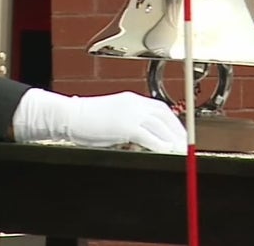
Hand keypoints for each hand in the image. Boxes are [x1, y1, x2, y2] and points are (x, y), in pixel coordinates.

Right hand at [11, 89, 187, 153]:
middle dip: (178, 133)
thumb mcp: (111, 118)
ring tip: (179, 153)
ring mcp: (131, 114)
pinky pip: (150, 138)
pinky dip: (160, 146)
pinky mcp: (126, 126)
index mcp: (131, 100)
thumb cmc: (84, 120)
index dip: (173, 123)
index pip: (161, 110)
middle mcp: (134, 103)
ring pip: (161, 127)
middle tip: (185, 147)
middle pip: (165, 118)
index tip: (179, 135)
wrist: (68, 116)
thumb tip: (141, 140)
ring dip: (173, 141)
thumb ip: (127, 125)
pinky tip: (165, 154)